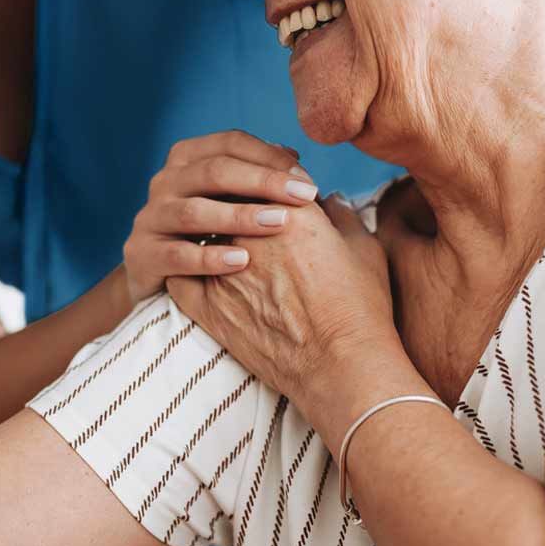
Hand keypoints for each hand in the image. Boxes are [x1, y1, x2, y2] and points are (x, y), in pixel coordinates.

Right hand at [122, 131, 321, 305]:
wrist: (160, 276)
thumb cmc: (208, 231)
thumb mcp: (231, 198)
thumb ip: (258, 176)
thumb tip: (293, 157)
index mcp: (188, 158)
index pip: (230, 142)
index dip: (270, 157)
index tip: (306, 180)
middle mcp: (165, 181)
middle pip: (214, 171)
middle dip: (263, 182)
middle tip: (304, 197)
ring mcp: (150, 216)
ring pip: (194, 211)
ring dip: (240, 216)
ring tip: (278, 223)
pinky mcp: (142, 253)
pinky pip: (177, 254)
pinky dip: (211, 257)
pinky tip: (243, 262)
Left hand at [166, 195, 397, 422]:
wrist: (341, 367)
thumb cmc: (362, 310)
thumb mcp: (365, 250)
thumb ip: (343, 216)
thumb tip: (331, 199)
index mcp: (292, 211)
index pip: (267, 178)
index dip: (270, 183)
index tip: (274, 192)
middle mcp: (251, 232)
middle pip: (229, 199)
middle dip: (235, 201)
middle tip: (241, 212)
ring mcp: (223, 269)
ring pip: (201, 233)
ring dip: (209, 232)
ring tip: (219, 241)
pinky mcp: (207, 305)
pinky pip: (180, 275)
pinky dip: (185, 268)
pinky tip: (193, 270)